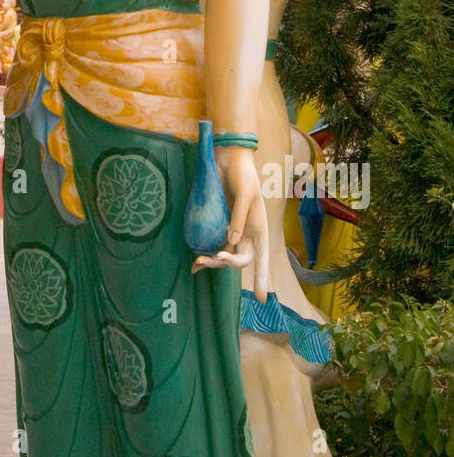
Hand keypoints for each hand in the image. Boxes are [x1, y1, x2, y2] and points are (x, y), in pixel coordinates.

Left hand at [191, 148, 268, 301]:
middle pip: (238, 260)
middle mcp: (246, 234)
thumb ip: (238, 218)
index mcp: (258, 229)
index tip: (262, 298)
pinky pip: (212, 245)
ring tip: (197, 263)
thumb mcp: (245, 195)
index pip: (261, 258)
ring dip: (212, 262)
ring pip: (224, 255)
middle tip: (209, 260)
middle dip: (225, 264)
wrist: (228, 159)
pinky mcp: (217, 225)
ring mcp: (231, 231)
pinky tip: (195, 262)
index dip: (262, 278)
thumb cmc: (243, 175)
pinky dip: (205, 254)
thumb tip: (231, 242)